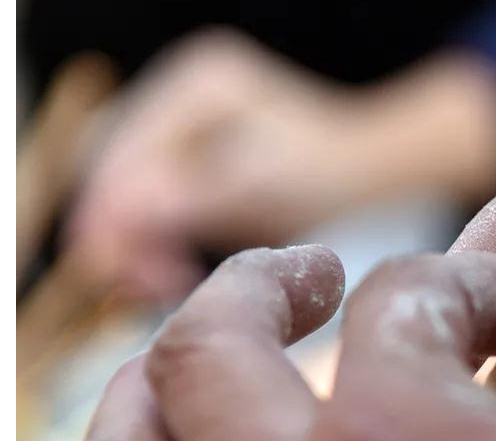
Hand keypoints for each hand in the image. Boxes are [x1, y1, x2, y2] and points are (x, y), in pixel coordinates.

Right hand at [66, 29, 495, 302]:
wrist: (372, 176)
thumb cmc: (334, 173)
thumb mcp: (265, 185)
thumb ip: (195, 196)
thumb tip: (122, 216)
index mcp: (198, 84)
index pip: (127, 149)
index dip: (112, 210)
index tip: (111, 266)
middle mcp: (181, 97)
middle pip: (119, 170)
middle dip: (120, 231)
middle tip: (137, 287)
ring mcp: (185, 129)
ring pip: (132, 194)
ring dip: (134, 243)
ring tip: (155, 288)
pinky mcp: (193, 164)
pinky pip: (155, 209)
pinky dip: (155, 244)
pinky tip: (168, 279)